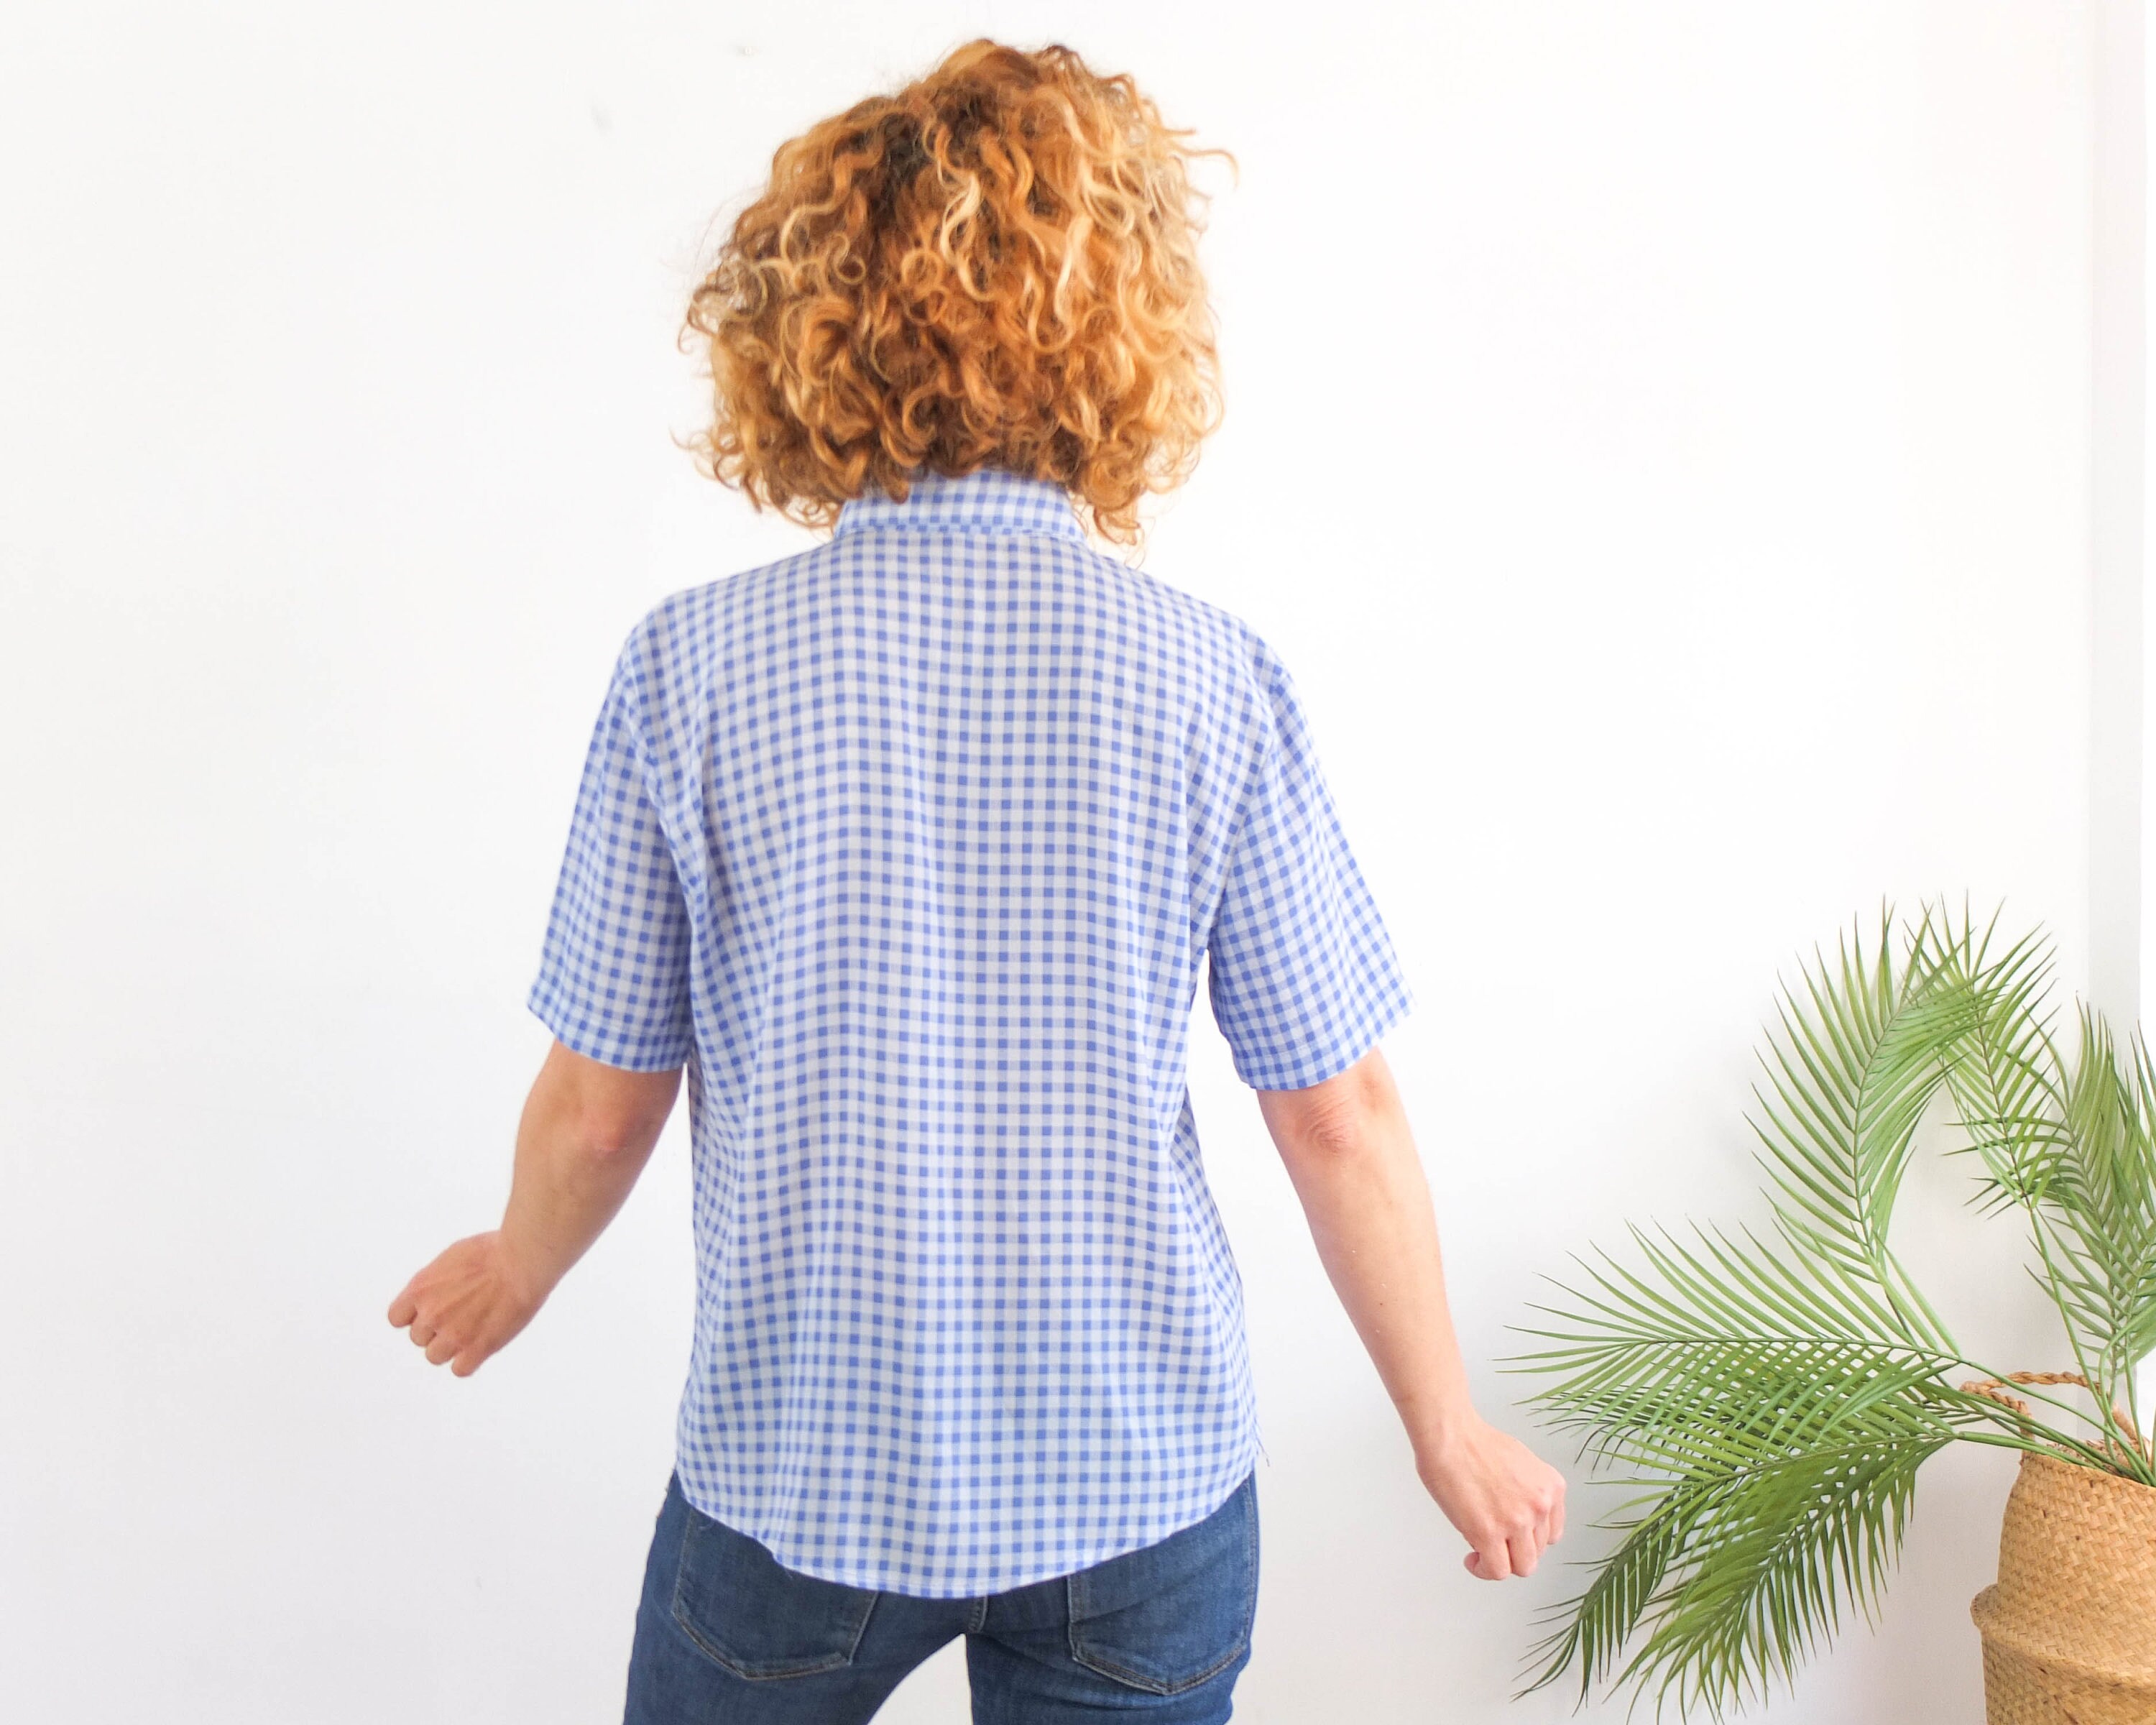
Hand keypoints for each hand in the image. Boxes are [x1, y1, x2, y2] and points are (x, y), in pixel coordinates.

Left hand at [387, 1230, 547, 1376]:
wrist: (521, 1261)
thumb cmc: (495, 1250)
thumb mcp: (452, 1256)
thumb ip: (437, 1281)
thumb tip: (439, 1290)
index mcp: (421, 1289)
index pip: (396, 1318)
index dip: (413, 1317)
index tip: (428, 1313)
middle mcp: (431, 1313)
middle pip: (418, 1338)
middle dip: (435, 1330)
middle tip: (460, 1317)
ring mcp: (453, 1333)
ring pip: (435, 1357)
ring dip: (450, 1348)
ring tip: (471, 1332)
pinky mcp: (477, 1348)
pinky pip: (460, 1369)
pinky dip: (469, 1361)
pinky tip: (480, 1347)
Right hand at [1417, 1414, 1567, 1579]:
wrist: (1450, 1434)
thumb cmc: (1474, 1442)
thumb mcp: (1520, 1464)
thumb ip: (1527, 1493)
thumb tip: (1515, 1516)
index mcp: (1552, 1487)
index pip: (1552, 1533)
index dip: (1529, 1538)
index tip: (1514, 1537)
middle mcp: (1540, 1505)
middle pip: (1537, 1552)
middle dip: (1514, 1551)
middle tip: (1494, 1543)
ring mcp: (1517, 1521)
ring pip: (1521, 1567)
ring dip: (1501, 1562)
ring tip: (1481, 1552)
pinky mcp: (1489, 1533)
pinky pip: (1496, 1571)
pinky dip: (1483, 1570)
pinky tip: (1472, 1560)